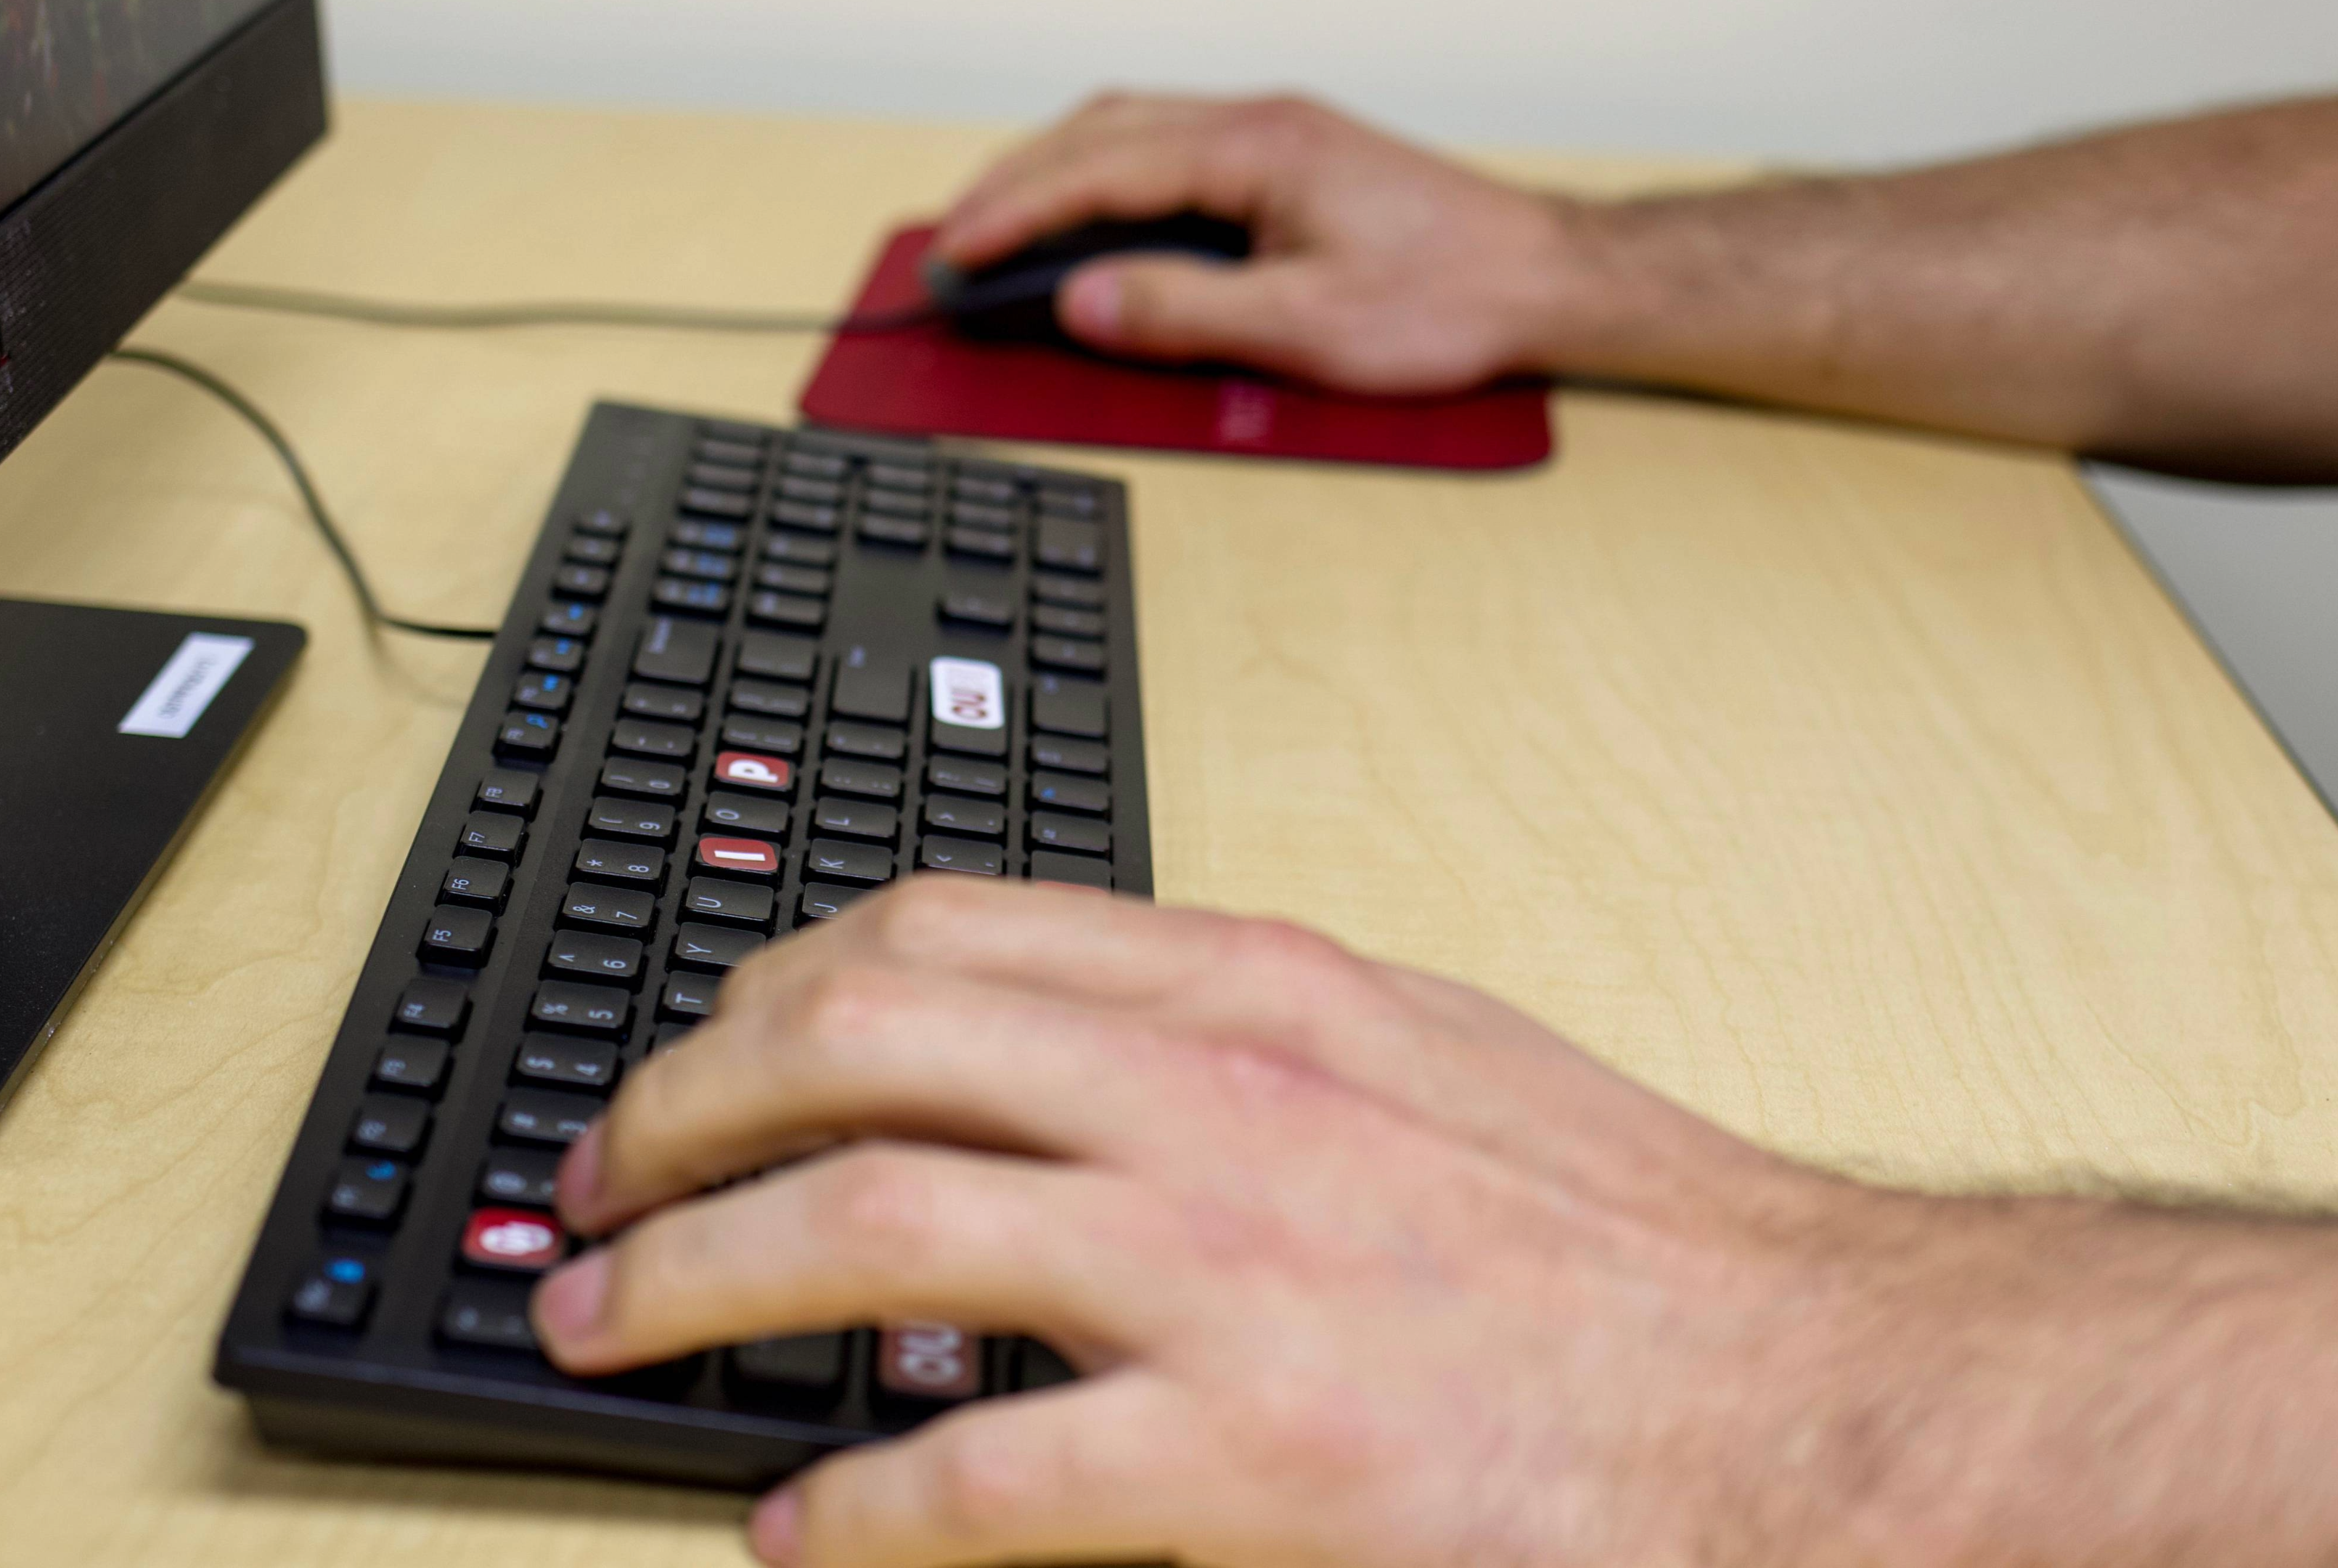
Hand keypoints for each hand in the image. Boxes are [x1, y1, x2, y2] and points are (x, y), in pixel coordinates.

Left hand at [527, 877, 2215, 1566]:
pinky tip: (797, 1530)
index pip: (939, 928)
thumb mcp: (1419, 1054)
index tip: (701, 1047)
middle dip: (681, 1104)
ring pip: (871, 1222)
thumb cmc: (1624, 1234)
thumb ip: (1232, 1028)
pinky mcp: (1258, 1457)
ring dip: (696, 1275)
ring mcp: (1228, 1269)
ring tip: (606, 1328)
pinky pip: (979, 1481)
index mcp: (1256, 988)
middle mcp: (1217, 1093)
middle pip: (860, 1039)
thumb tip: (1064, 1037)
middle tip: (596, 1183)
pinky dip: (853, 1506)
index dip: (771, 985)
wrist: (1806, 1390)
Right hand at [931, 93, 1589, 393]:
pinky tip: (1096, 219)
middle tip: (955, 240)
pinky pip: (1173, 151)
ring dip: (1059, 172)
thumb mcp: (1305, 326)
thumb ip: (1184, 310)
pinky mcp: (1294, 161)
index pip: (1099, 171)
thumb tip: (1081, 300)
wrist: (1544, 279)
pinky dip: (1111, 178)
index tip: (957, 255)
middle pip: (1102, 131)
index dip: (1017, 215)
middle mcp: (1259, 123)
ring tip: (1003, 226)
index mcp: (1253, 148)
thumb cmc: (1447, 300)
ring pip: (1134, 130)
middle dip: (1016, 182)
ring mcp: (1277, 136)